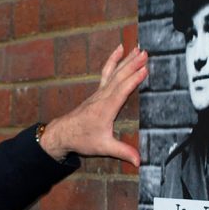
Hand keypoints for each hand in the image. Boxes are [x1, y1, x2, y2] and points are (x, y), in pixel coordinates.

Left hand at [38, 44, 147, 165]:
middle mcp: (102, 96)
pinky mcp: (98, 92)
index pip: (122, 90)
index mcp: (106, 108)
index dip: (133, 80)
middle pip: (119, 77)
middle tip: (145, 53)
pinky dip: (114, 60)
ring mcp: (99, 92)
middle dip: (132, 64)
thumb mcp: (103, 147)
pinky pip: (107, 72)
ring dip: (125, 60)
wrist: (63, 133)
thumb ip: (122, 151)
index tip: (145, 69)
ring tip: (137, 48)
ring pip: (113, 72)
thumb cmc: (82, 139)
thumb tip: (139, 161)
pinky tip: (119, 51)